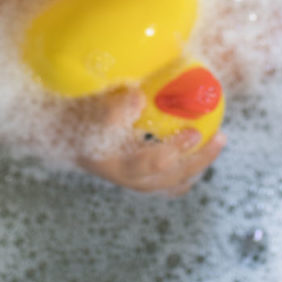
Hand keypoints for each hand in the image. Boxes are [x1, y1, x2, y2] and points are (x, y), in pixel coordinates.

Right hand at [73, 88, 225, 196]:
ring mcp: (132, 181)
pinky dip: (186, 170)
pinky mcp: (137, 178)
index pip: (151, 163)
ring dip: (197, 165)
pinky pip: (167, 182)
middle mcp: (125, 178)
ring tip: (216, 143)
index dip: (176, 150)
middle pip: (170, 177)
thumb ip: (113, 108)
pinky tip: (198, 153)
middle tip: (221, 138)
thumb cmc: (78, 113)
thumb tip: (137, 98)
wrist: (60, 132)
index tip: (196, 131)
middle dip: (199, 160)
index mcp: (114, 163)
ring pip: (171, 183)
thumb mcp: (91, 109)